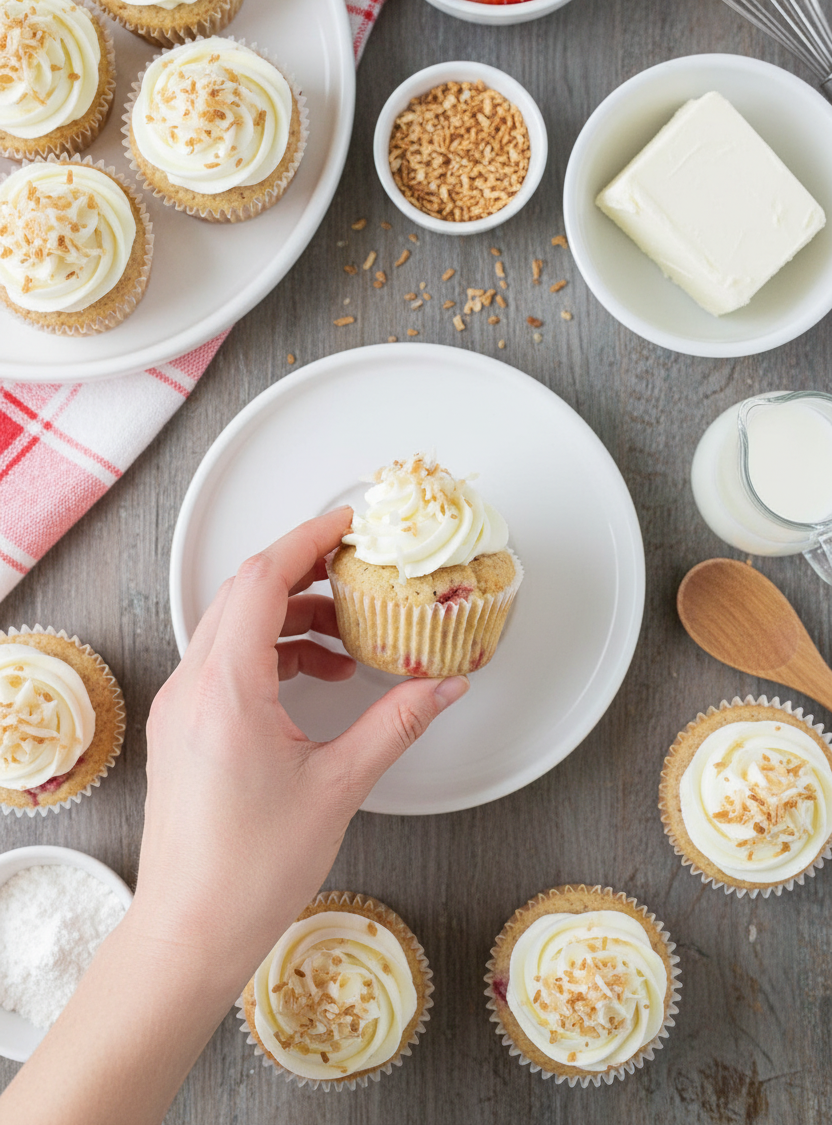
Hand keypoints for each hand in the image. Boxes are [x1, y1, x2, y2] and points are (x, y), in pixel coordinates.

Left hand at [131, 507, 468, 990]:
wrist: (190, 931)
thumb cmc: (249, 871)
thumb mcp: (339, 787)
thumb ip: (396, 724)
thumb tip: (442, 687)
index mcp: (227, 688)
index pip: (261, 579)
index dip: (307, 539)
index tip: (346, 524)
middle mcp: (194, 686)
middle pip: (243, 592)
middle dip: (303, 572)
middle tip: (355, 571)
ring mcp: (182, 707)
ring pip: (232, 626)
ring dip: (290, 617)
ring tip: (345, 638)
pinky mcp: (184, 729)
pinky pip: (225, 661)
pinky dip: (271, 652)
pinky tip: (315, 678)